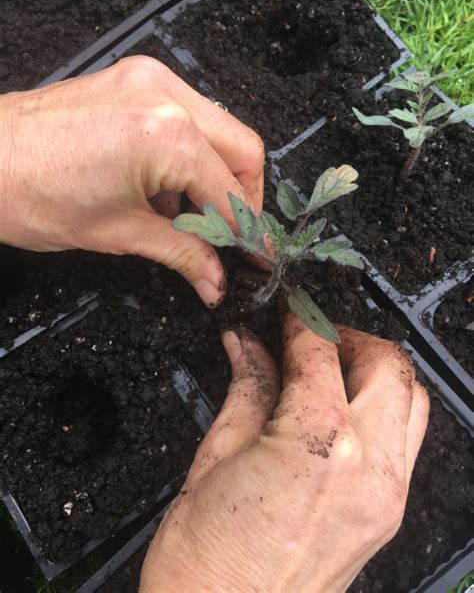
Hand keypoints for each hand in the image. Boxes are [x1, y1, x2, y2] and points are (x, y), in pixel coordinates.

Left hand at [0, 56, 263, 306]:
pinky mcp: (133, 80)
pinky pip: (187, 116)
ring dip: (214, 176)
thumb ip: (182, 252)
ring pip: (217, 129)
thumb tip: (216, 281)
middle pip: (241, 148)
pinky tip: (166, 187)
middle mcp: (166, 96)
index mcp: (166, 136)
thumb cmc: (30, 196)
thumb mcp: (119, 232)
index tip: (255, 257)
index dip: (248, 230)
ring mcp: (149, 81)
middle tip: (233, 237)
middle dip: (242, 198)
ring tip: (192, 216)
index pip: (230, 190)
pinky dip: (188, 154)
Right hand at [140, 318, 428, 591]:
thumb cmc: (204, 562)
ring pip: (412, 402)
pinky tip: (340, 411)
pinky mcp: (387, 516)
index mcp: (318, 443)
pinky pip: (405, 441)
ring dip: (376, 372)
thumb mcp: (215, 457)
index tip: (286, 311)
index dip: (301, 319)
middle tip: (311, 334)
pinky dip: (382, 410)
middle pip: (390, 366)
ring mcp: (386, 495)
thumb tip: (249, 346)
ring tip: (330, 369)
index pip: (322, 351)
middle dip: (350, 337)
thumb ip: (247, 389)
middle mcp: (367, 467)